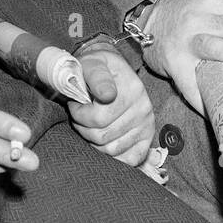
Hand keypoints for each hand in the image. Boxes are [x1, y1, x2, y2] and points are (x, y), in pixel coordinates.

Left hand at [68, 48, 154, 166]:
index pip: (97, 119)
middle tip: (79, 115)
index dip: (78, 115)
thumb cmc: (97, 68)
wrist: (112, 70)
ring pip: (111, 150)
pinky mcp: (147, 138)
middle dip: (83, 128)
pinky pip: (129, 159)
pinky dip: (113, 156)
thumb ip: (96, 76)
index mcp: (131, 88)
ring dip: (93, 141)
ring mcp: (147, 124)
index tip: (74, 103)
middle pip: (102, 136)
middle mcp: (143, 108)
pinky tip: (103, 141)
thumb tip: (107, 95)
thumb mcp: (92, 63)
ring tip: (89, 124)